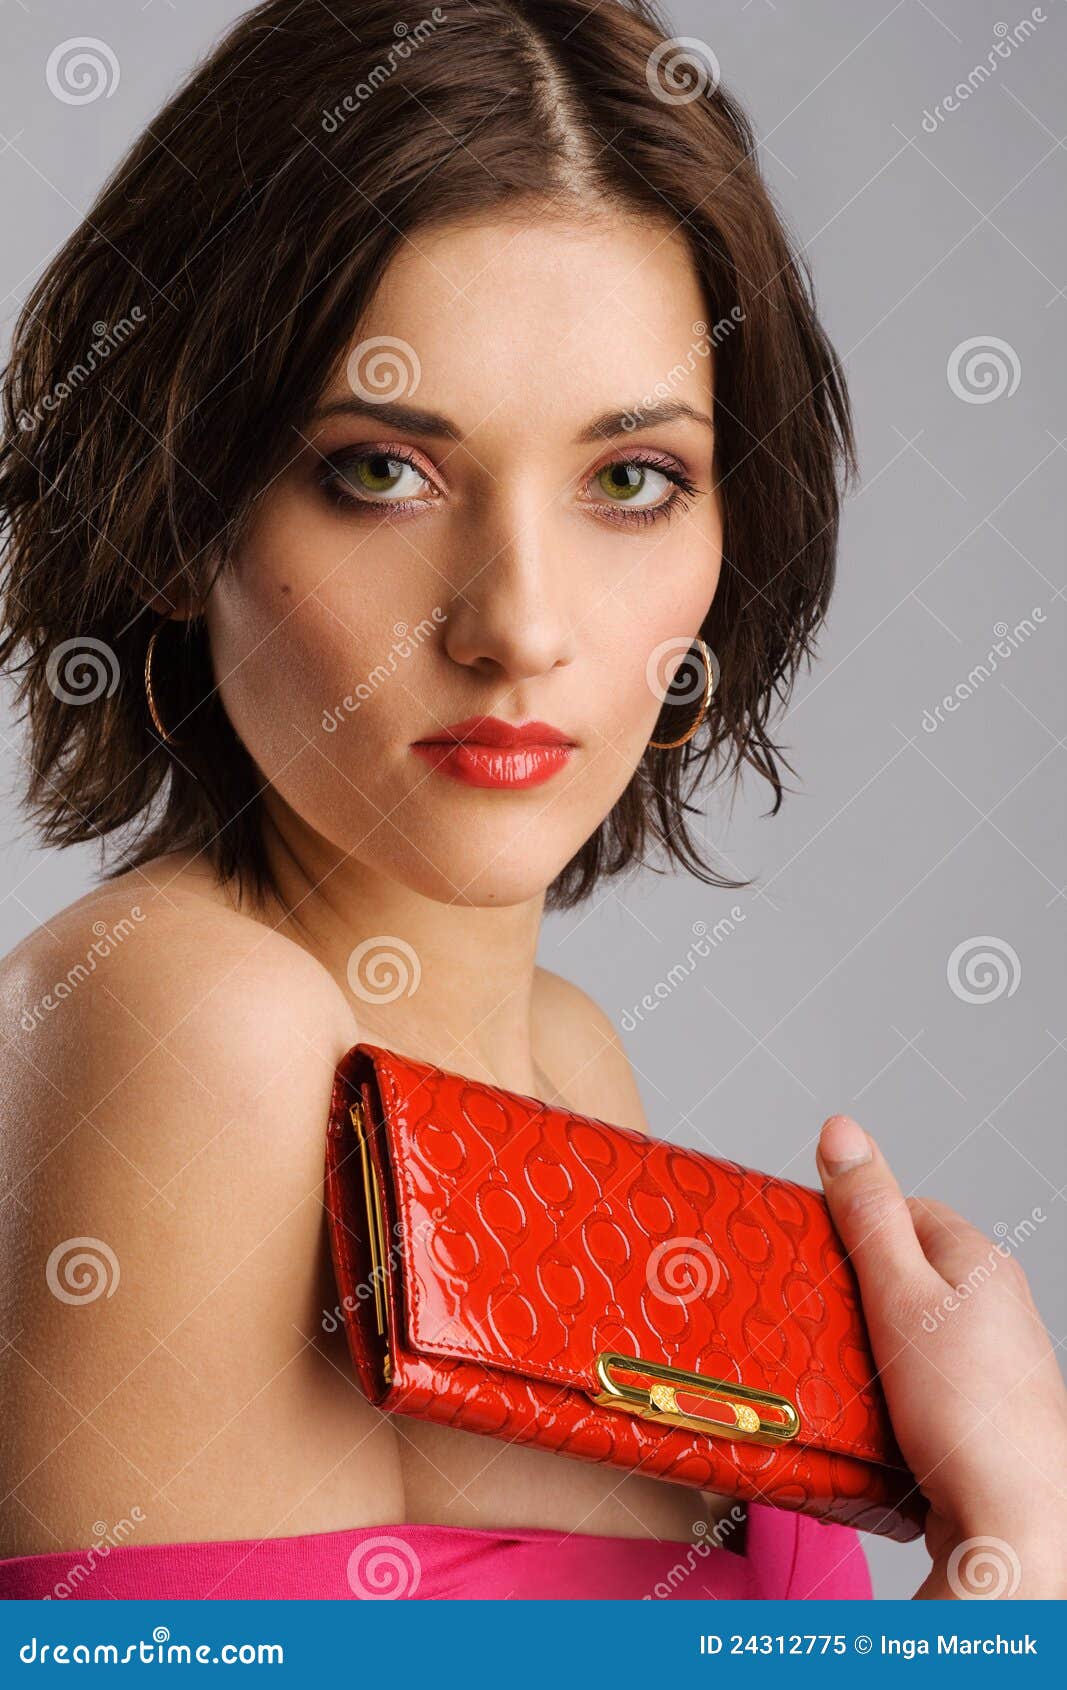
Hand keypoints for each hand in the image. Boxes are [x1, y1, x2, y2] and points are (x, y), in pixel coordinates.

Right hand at [817, 1115, 1066, 1599]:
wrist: (1015, 1524)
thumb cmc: (966, 1412)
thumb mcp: (897, 1294)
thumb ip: (867, 1212)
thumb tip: (842, 1127)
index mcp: (980, 1261)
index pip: (905, 1209)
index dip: (853, 1227)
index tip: (815, 1255)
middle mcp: (996, 1307)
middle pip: (904, 1274)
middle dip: (856, 1295)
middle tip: (820, 1320)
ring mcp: (992, 1365)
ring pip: (908, 1334)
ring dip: (868, 1351)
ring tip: (841, 1375)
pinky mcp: (978, 1418)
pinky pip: (918, 1387)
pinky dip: (887, 1397)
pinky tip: (869, 1419)